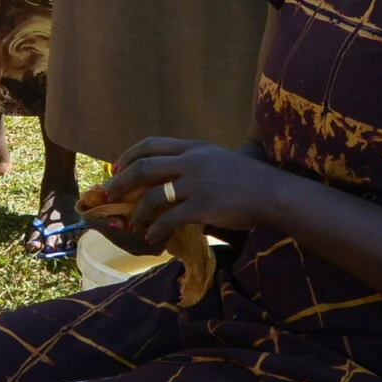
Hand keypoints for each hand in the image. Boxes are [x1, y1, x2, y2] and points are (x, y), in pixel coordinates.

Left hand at [102, 138, 290, 243]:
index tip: (115, 168)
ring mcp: (197, 183)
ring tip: (132, 225)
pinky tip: (152, 237)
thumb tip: (168, 177)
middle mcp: (192, 161)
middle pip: (144, 167)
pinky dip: (156, 229)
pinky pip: (170, 219)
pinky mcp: (204, 206)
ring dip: (137, 213)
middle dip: (120, 183)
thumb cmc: (248, 179)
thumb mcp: (218, 159)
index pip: (152, 144)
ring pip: (153, 196)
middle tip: (107, 196)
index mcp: (194, 147)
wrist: (274, 193)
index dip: (128, 155)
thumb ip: (194, 163)